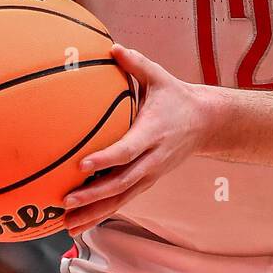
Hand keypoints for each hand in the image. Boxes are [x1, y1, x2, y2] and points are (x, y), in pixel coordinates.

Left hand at [61, 44, 216, 236]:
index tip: (82, 165)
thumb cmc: (176, 96)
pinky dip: (101, 214)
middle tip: (66, 201)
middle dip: (94, 195)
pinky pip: (123, 201)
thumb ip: (136, 63)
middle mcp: (153, 159)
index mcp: (153, 133)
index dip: (106, 159)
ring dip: (93, 213)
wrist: (207, 123)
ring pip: (121, 199)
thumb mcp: (160, 76)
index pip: (128, 150)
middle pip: (122, 183)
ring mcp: (151, 174)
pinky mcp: (147, 182)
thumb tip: (112, 47)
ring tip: (66, 225)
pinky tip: (79, 224)